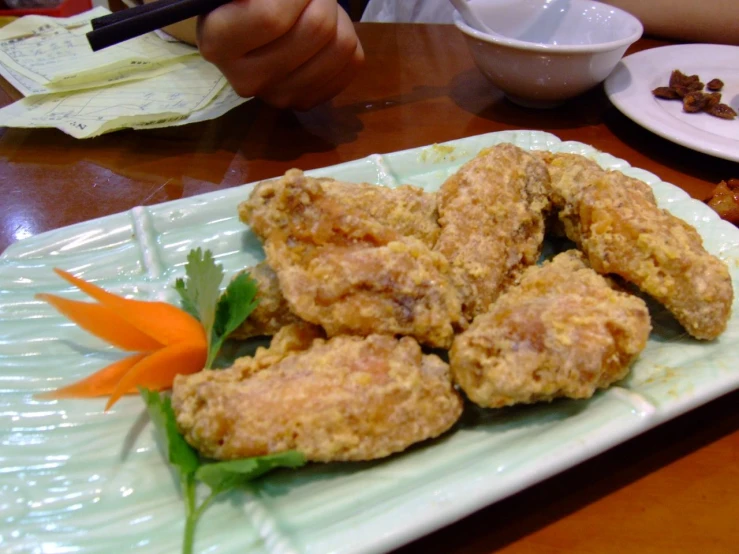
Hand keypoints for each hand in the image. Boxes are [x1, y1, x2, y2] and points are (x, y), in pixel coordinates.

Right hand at [197, 0, 363, 109]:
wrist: (246, 28)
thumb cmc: (245, 1)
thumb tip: (293, 4)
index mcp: (219, 42)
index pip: (274, 16)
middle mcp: (246, 79)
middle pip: (317, 28)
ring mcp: (279, 96)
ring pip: (341, 45)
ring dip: (337, 15)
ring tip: (316, 7)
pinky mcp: (307, 100)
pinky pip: (352, 62)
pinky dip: (347, 34)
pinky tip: (325, 30)